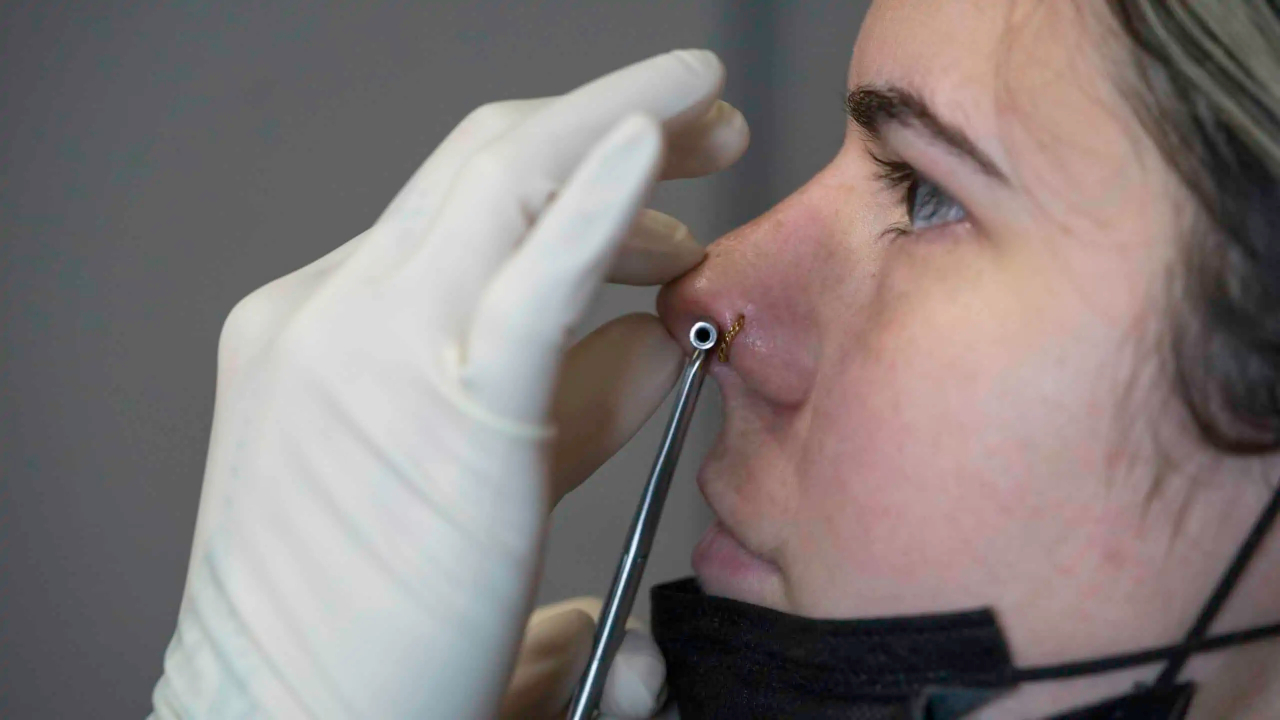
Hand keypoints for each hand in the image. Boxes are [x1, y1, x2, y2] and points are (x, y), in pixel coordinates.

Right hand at [151, 50, 745, 718]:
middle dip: (608, 123)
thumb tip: (652, 349)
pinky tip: (655, 135)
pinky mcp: (442, 404)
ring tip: (717, 117)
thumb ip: (564, 416)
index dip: (580, 191)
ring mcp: (372, 346)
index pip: (466, 220)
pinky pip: (531, 271)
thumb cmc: (367, 648)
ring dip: (627, 127)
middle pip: (488, 170)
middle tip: (708, 125)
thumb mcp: (469, 500)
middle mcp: (334, 317)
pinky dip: (597, 194)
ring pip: (508, 183)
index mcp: (323, 335)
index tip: (664, 218)